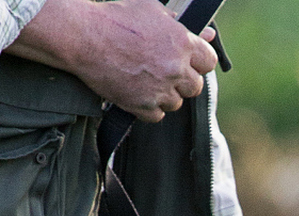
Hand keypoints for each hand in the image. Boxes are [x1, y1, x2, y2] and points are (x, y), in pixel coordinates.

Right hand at [9, 0, 217, 122]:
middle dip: (182, 80)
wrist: (84, 36)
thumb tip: (208, 35)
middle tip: (164, 70)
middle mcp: (175, 68)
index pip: (209, 62)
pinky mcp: (143, 106)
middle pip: (195, 86)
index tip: (189, 61)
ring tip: (146, 78)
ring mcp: (160, 90)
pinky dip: (150, 107)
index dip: (199, 62)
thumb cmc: (116, 17)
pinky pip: (158, 115)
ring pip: (176, 103)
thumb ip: (180, 25)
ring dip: (165, 94)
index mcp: (182, 42)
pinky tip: (138, 90)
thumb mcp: (150, 9)